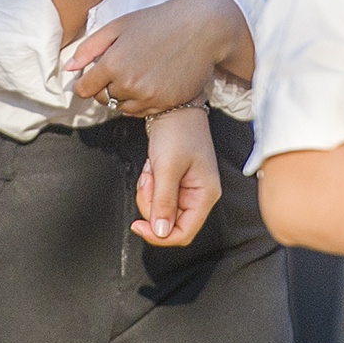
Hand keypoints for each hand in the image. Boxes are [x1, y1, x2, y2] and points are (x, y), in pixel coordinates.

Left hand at [69, 0, 240, 115]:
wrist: (202, 29)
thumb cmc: (159, 22)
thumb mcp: (120, 25)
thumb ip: (90, 47)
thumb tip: (68, 68)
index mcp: (113, 62)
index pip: (85, 89)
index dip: (86, 83)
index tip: (93, 78)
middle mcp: (129, 83)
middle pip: (104, 99)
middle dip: (106, 88)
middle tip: (121, 71)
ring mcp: (149, 96)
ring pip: (123, 108)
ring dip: (125, 97)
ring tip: (138, 75)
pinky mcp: (166, 104)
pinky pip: (143, 113)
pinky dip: (142, 102)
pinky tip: (151, 83)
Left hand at [133, 108, 221, 246]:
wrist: (174, 107)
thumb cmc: (177, 132)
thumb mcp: (167, 167)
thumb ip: (164, 202)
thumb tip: (161, 233)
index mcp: (205, 195)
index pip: (184, 233)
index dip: (160, 235)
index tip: (138, 226)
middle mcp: (199, 195)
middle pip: (169, 221)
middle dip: (151, 203)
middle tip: (148, 180)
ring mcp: (187, 189)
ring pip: (160, 208)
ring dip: (149, 192)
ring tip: (151, 169)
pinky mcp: (176, 181)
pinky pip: (157, 195)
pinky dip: (149, 184)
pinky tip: (152, 166)